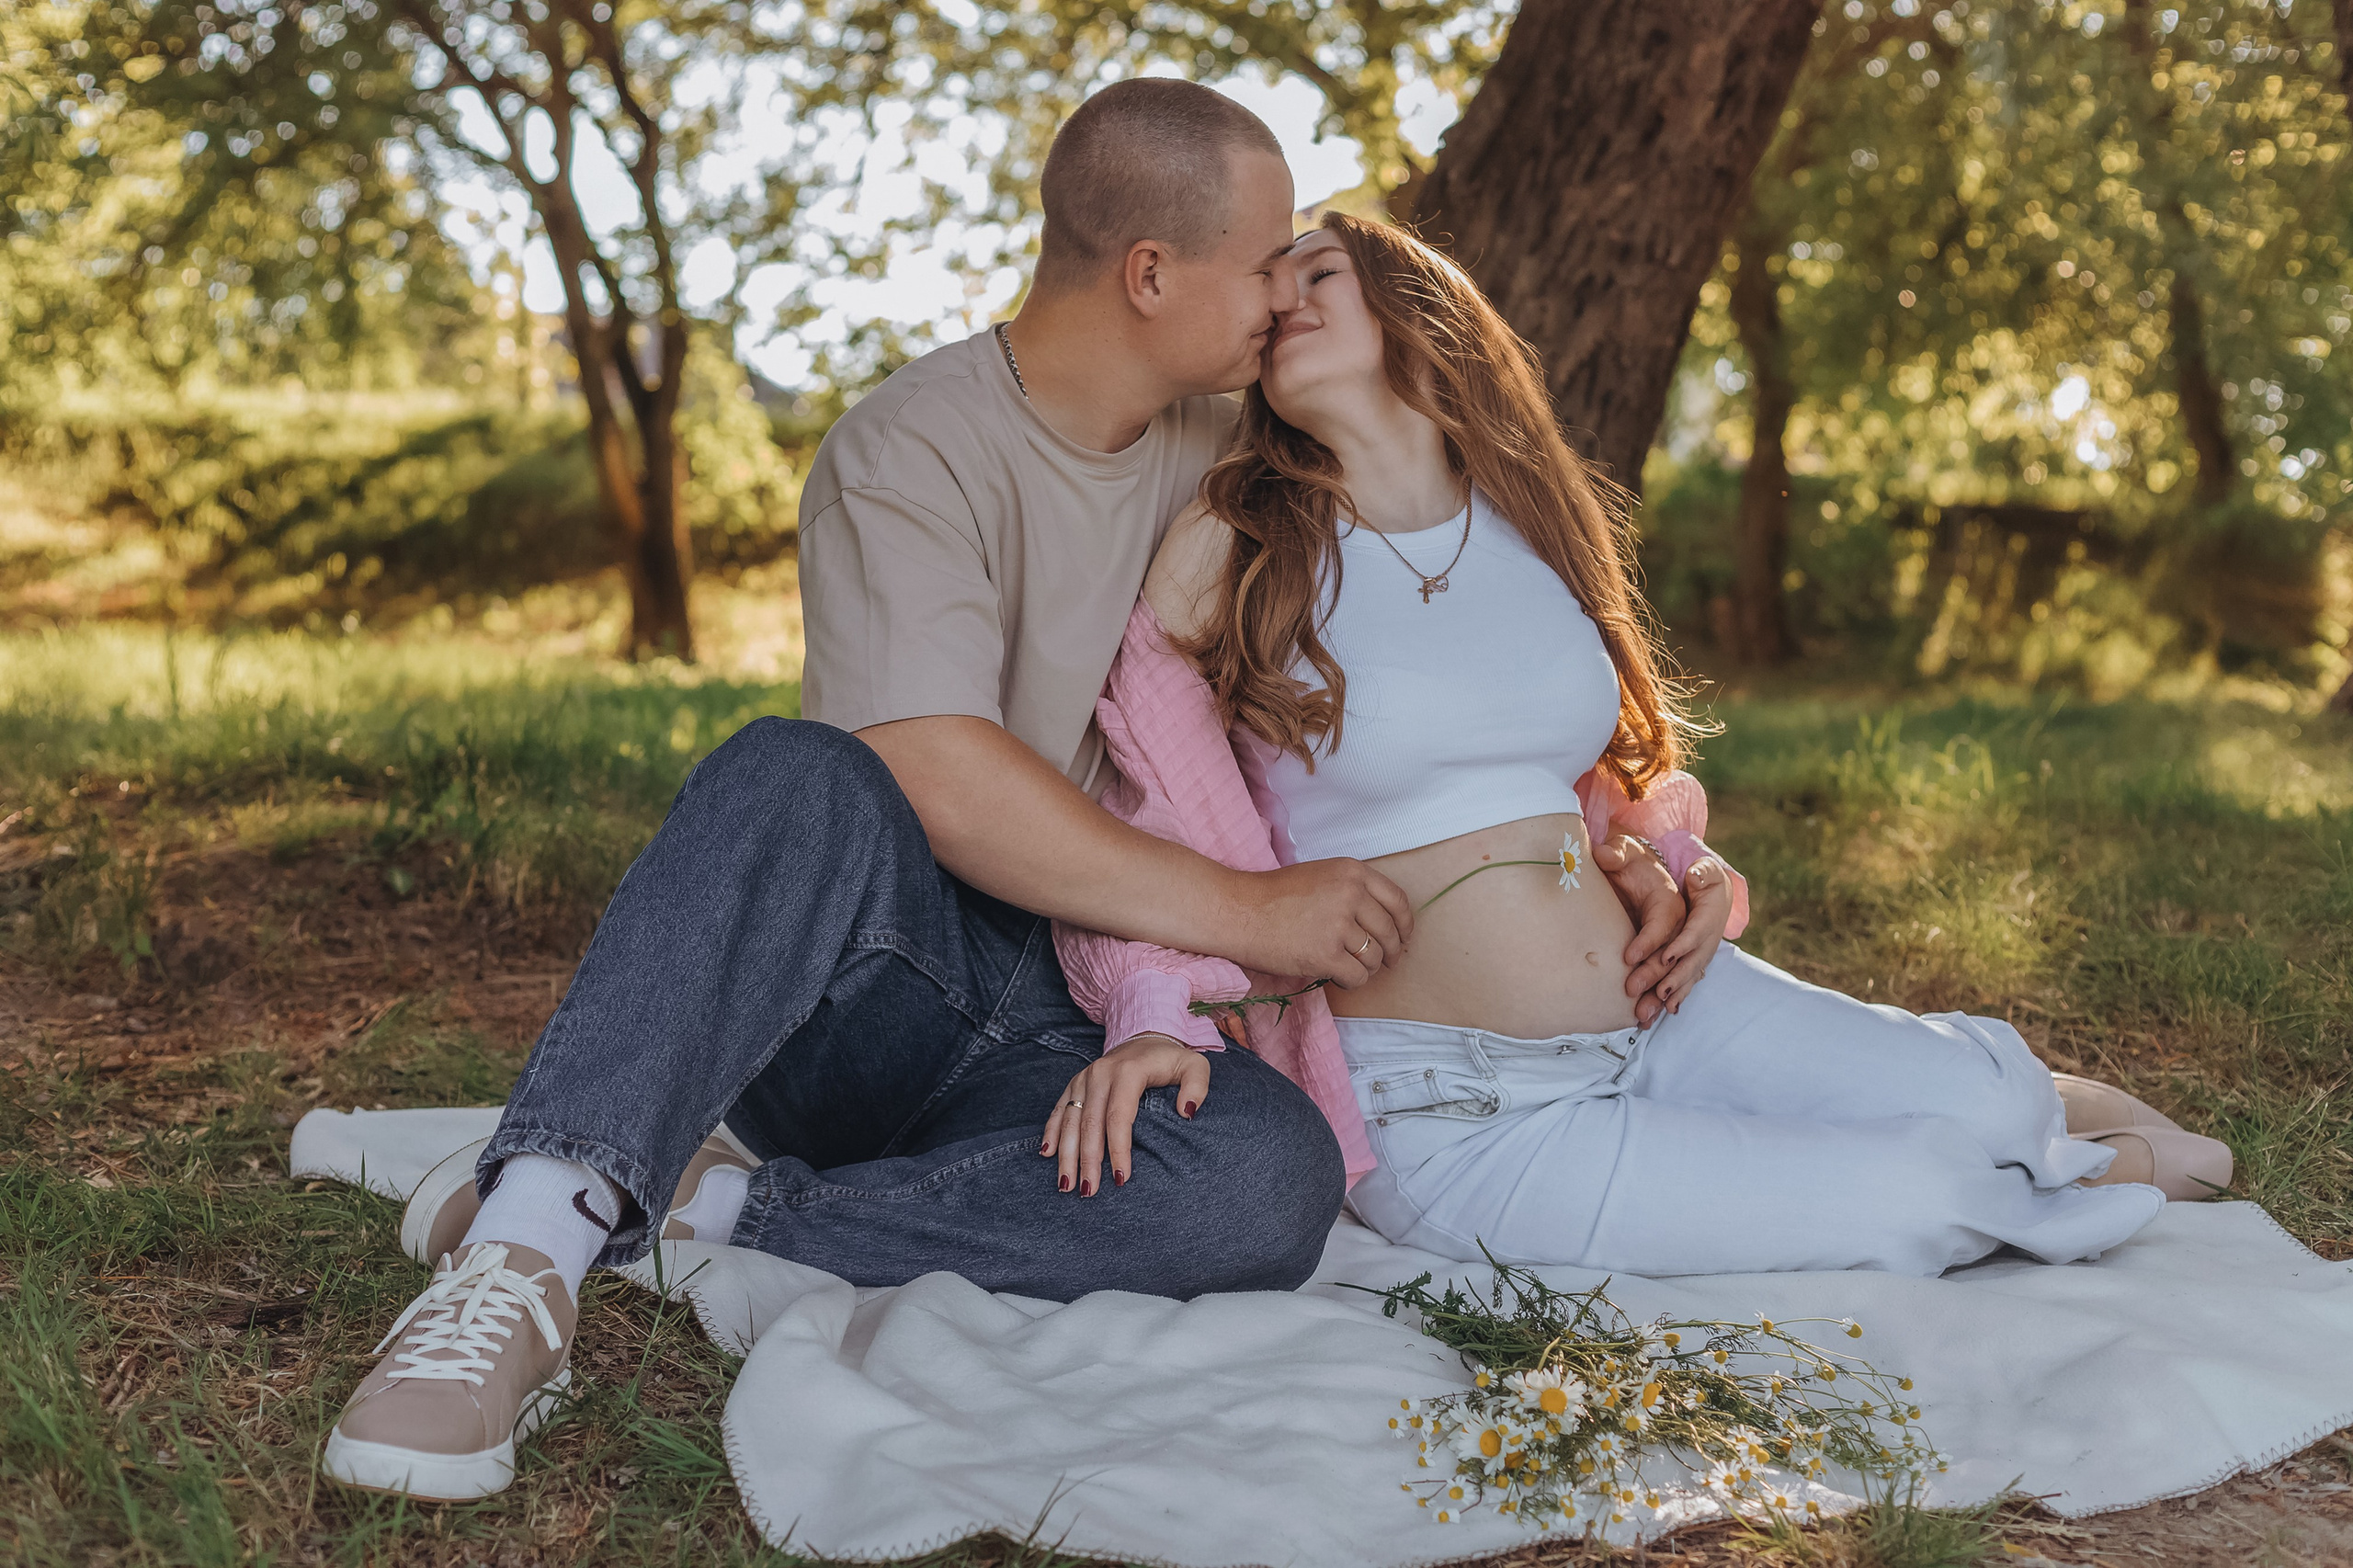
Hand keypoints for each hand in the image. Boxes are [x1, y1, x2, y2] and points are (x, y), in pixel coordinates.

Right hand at [1040, 1034, 1211, 1195]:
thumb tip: (1187, 1112)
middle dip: (1087, 1161)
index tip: (1120, 1178)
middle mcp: (1101, 1074)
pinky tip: (1047, 1154)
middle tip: (1090, 1192)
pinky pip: (1059, 1110)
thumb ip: (1197, 1087)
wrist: (1145, 1037)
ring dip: (1067, 1154)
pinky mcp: (1075, 1083)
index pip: (1118, 1116)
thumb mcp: (1195, 1066)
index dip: (1118, 1149)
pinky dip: (1052, 1132)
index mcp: (1128, 1072)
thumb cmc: (1170, 1060)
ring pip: (1070, 1120)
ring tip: (1066, 1185)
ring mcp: (1084, 1078)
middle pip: (1090, 1123)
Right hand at [1224, 859, 1413, 988]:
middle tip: (1382, 961)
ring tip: (1346, 966)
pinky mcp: (1325, 955)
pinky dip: (1350, 981)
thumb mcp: (1321, 876)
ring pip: (1374, 958)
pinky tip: (1335, 975)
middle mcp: (1350, 895)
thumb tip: (1386, 923)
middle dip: (1390, 952)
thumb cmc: (1275, 895)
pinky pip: (1357, 976)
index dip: (1405, 925)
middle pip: (1390, 932)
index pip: (1398, 901)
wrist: (1239, 911)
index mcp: (1352, 872)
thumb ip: (1353, 890)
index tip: (1403, 937)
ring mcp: (1338, 925)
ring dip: (1365, 967)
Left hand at [1592, 833, 1685, 1025]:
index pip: (1666, 922)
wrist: (1640, 872)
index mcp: (1670, 899)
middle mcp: (1681, 924)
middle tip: (1631, 991)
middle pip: (1675, 954)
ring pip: (1677, 973)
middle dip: (1655, 975)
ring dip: (1661, 996)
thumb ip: (1616, 852)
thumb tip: (1604, 853)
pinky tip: (1651, 1019)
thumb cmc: (1630, 862)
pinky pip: (1674, 982)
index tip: (1629, 957)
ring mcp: (1680, 943)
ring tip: (1642, 1015)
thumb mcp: (1624, 851)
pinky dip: (1665, 1000)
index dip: (1650, 940)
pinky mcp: (1672, 957)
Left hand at [1644, 859, 1732, 1015]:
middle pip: (1691, 961)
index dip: (1683, 945)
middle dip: (1674, 977)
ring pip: (1688, 976)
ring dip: (1673, 993)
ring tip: (1656, 1007)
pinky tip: (1666, 1012)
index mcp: (1708, 916)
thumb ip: (1702, 873)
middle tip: (1657, 991)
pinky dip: (1677, 997)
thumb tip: (1696, 876)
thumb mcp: (1705, 871)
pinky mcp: (1694, 961)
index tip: (1667, 956)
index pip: (1696, 932)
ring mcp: (1702, 953)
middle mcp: (1707, 939)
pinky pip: (1686, 981)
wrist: (1716, 893)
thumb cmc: (1704, 879)